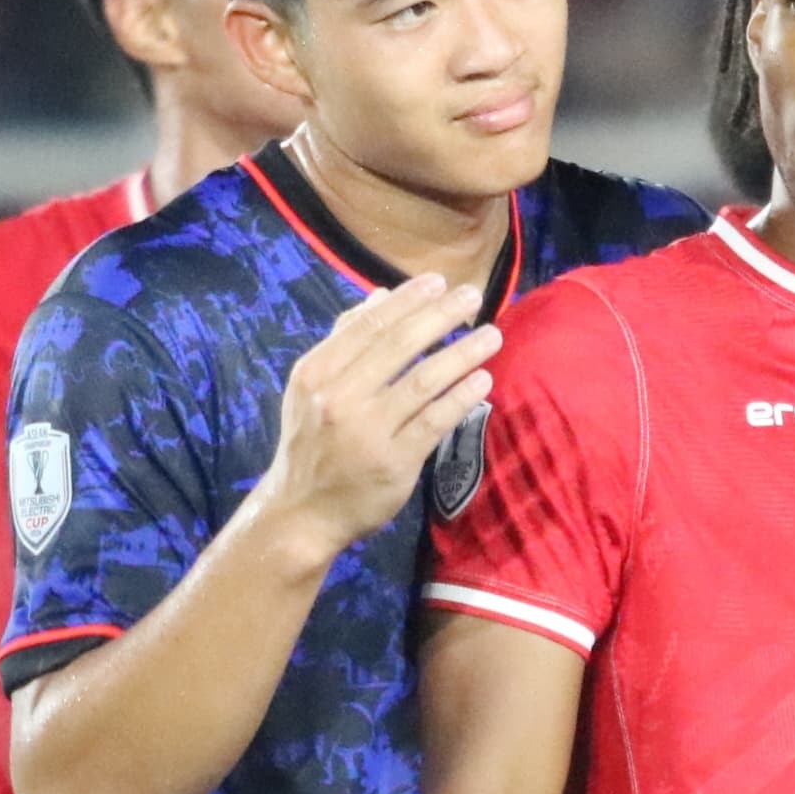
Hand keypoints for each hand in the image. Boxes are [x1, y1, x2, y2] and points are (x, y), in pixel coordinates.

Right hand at [252, 277, 498, 556]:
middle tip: (473, 296)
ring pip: (423, 381)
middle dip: (440, 316)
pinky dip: (461, 398)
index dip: (407, 301)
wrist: (302, 512)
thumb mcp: (312, 388)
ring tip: (492, 336)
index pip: (369, 326)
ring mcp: (368, 430)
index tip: (439, 281)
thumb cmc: (313, 443)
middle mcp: (339, 397)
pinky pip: (434, 421)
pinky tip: (483, 380)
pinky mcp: (394, 461)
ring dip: (462, 354)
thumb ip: (344, 341)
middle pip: (399, 346)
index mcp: (317, 372)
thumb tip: (379, 296)